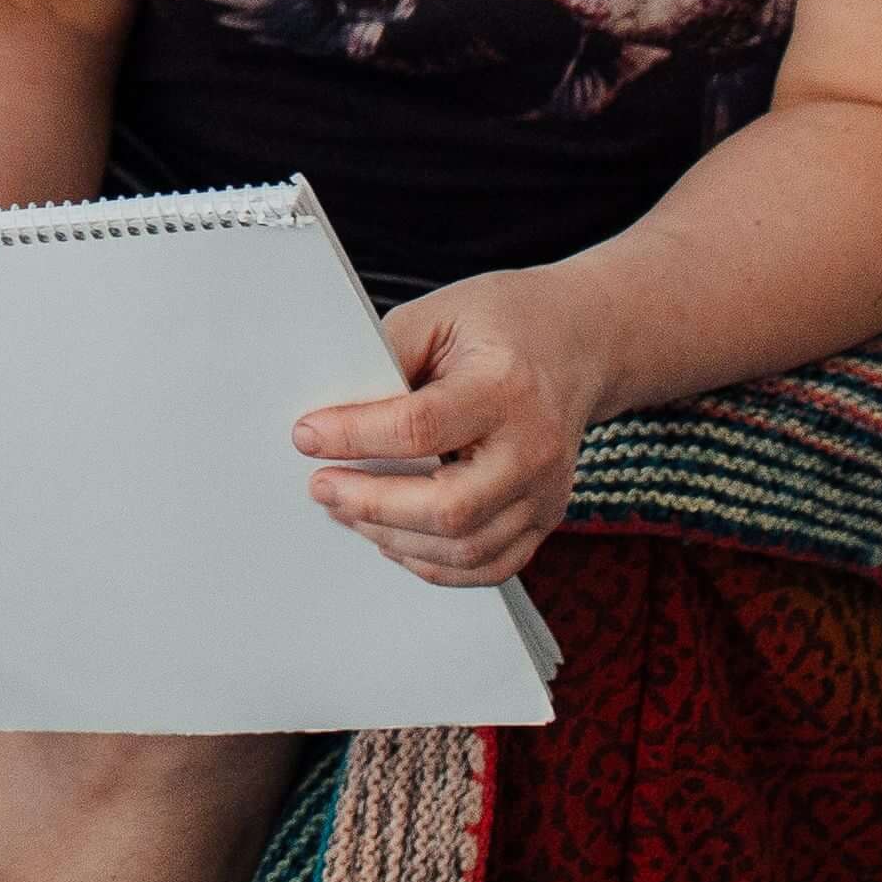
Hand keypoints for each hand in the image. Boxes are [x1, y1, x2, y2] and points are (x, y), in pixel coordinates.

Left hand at [293, 269, 598, 588]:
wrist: (576, 343)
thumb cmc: (502, 324)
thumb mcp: (438, 315)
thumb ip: (385, 360)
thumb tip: (330, 413)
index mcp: (505, 387)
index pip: (420, 427)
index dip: (354, 436)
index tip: (306, 435)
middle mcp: (534, 450)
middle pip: (449, 507)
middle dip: (370, 504)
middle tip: (321, 486)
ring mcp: (545, 493)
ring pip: (466, 548)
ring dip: (393, 537)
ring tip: (347, 509)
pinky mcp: (544, 519)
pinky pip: (489, 566)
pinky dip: (434, 564)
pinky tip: (393, 537)